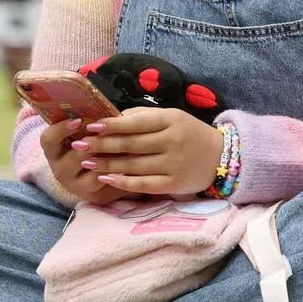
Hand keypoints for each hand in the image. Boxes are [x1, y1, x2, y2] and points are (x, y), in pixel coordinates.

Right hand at [39, 117, 126, 204]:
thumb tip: (97, 106)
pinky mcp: (93, 196)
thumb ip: (85, 122)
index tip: (78, 121)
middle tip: (108, 133)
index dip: (61, 129)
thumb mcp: (83, 133)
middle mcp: (59, 170)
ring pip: (92, 170)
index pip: (48, 139)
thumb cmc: (91, 145)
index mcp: (53, 150)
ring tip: (122, 142)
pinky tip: (128, 157)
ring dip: (108, 155)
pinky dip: (117, 167)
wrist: (100, 174)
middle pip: (73, 157)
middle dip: (93, 144)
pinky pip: (106, 180)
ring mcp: (75, 185)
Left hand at [69, 107, 225, 195]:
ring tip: (85, 162)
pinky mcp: (174, 184)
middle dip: (102, 145)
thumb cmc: (189, 133)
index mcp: (171, 120)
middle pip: (131, 144)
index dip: (111, 125)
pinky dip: (123, 182)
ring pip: (133, 165)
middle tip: (79, 145)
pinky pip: (143, 184)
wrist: (222, 158)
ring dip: (106, 164)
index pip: (136, 123)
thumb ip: (143, 117)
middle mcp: (172, 141)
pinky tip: (105, 179)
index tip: (90, 126)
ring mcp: (174, 164)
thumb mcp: (171, 117)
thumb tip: (112, 117)